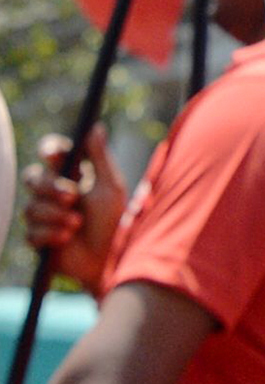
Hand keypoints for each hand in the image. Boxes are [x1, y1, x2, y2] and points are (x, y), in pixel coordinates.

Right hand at [20, 127, 126, 291]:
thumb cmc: (116, 220)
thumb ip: (100, 157)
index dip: (49, 149)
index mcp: (74, 174)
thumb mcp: (111, 186)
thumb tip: (93, 126)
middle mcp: (56, 191)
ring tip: (77, 224)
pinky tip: (67, 238)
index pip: (53, 153)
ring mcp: (45, 215)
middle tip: (73, 197)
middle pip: (33, 178)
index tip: (54, 153)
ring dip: (55, 216)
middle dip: (51, 188)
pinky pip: (30, 232)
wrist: (109, 258)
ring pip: (31, 207)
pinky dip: (50, 234)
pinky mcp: (38, 238)